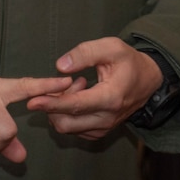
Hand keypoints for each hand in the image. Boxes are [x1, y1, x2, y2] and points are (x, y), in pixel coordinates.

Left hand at [25, 37, 164, 138]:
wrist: (148, 81)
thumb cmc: (129, 61)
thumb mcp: (111, 47)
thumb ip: (85, 53)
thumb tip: (60, 66)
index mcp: (111, 98)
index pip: (74, 105)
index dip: (51, 103)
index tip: (32, 101)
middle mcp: (107, 118)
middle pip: (65, 122)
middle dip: (53, 104)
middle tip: (64, 82)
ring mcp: (103, 128)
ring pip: (67, 128)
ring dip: (61, 108)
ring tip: (77, 84)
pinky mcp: (98, 132)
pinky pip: (73, 129)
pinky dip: (67, 114)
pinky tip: (79, 96)